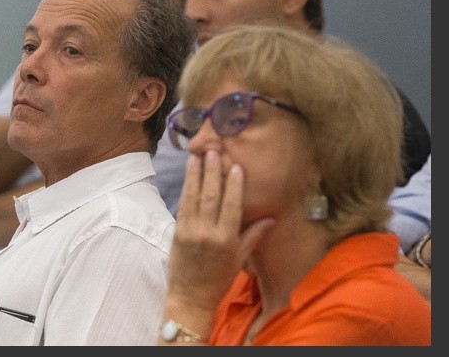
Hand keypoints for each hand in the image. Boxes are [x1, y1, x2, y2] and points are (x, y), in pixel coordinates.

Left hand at [167, 151, 273, 310]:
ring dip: (195, 174)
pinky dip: (186, 189)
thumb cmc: (218, 280)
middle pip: (210, 196)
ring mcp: (189, 231)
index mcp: (226, 239)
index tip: (236, 166)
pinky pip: (182, 206)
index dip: (234, 185)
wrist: (191, 297)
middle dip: (212, 172)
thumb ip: (253, 236)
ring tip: (197, 156)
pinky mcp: (176, 231)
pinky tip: (188, 176)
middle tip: (213, 151)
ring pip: (193, 197)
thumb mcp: (239, 259)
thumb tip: (271, 218)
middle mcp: (207, 232)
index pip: (231, 205)